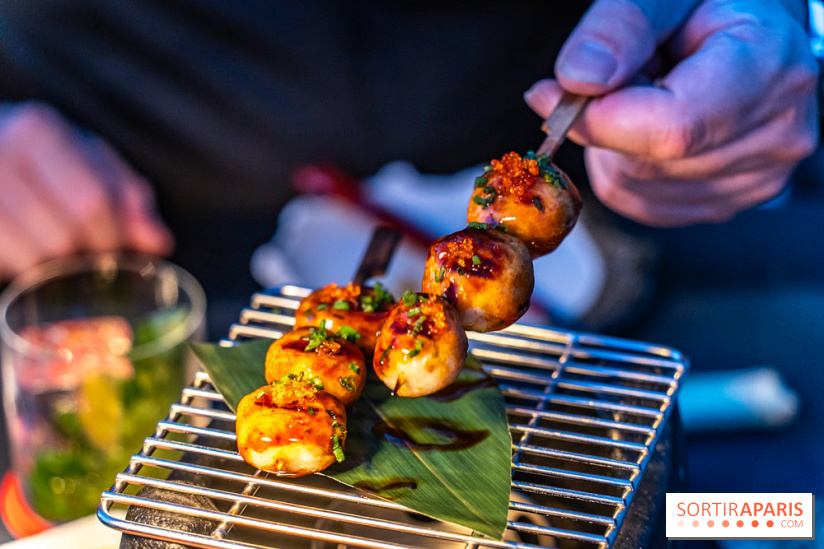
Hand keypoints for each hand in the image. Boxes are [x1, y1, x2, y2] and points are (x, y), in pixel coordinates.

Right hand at [0, 101, 172, 279]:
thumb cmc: (51, 161)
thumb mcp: (96, 166)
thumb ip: (130, 199)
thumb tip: (158, 242)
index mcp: (40, 133)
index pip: (92, 200)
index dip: (113, 236)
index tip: (121, 252)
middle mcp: (1, 156)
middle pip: (65, 234)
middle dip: (90, 257)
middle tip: (97, 262)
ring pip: (36, 257)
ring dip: (62, 271)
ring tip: (68, 261)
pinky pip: (11, 267)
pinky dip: (33, 274)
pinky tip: (40, 263)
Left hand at [524, 0, 819, 225]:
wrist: (754, 34)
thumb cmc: (711, 5)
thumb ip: (622, 25)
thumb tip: (580, 79)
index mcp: (768, 69)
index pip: (672, 128)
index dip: (598, 119)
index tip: (551, 94)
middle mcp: (775, 135)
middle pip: (643, 160)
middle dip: (607, 119)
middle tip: (628, 74)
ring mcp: (756, 178)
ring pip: (632, 186)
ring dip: (613, 144)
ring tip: (650, 94)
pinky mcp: (726, 204)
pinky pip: (638, 202)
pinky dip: (624, 167)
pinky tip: (650, 128)